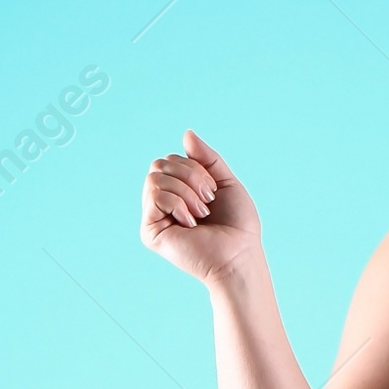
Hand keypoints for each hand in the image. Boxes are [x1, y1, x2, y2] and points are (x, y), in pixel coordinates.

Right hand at [140, 130, 262, 281]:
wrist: (239, 255)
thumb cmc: (237, 226)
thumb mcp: (226, 182)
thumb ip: (206, 158)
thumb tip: (186, 133)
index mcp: (180, 191)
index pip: (172, 160)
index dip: (195, 168)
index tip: (214, 192)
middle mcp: (164, 203)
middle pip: (160, 164)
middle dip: (190, 176)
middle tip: (208, 200)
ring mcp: (156, 217)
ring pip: (155, 177)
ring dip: (186, 191)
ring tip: (201, 213)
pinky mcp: (150, 231)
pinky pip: (154, 195)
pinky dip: (178, 204)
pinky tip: (190, 224)